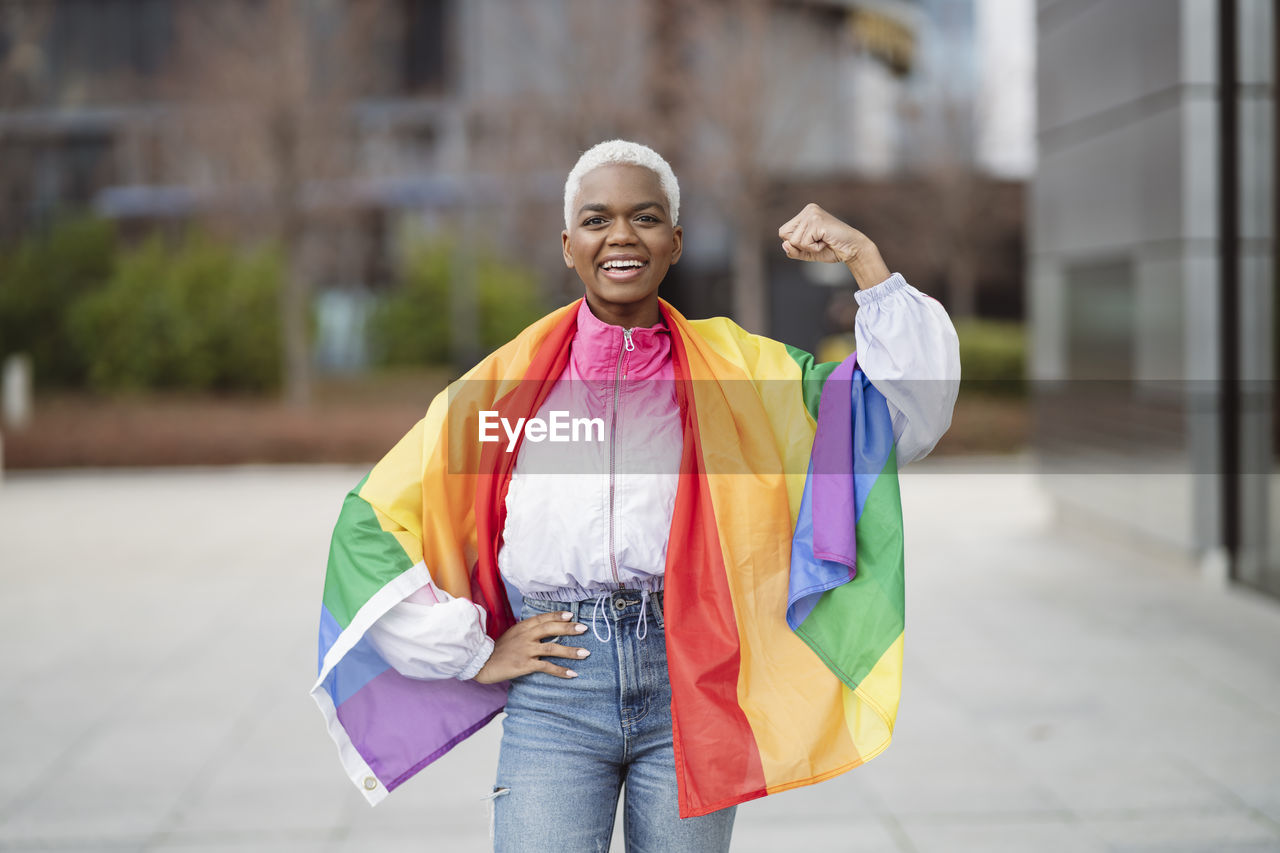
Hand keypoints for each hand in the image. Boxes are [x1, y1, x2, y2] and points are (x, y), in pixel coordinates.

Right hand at [473, 610, 589, 682]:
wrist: (481, 663)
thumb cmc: (497, 650)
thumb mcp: (511, 635)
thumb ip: (526, 631)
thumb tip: (543, 628)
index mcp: (522, 627)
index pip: (542, 618)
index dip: (557, 616)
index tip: (570, 615)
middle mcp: (525, 636)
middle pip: (550, 629)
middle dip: (568, 628)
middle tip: (583, 628)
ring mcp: (526, 650)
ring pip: (552, 648)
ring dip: (570, 651)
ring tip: (585, 653)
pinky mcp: (525, 665)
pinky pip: (547, 667)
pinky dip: (561, 671)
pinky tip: (572, 674)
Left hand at [778, 203, 888, 289]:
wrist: (852, 249)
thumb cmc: (831, 249)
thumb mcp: (807, 252)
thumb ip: (793, 250)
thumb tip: (784, 244)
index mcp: (804, 214)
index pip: (783, 232)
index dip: (794, 244)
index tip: (813, 241)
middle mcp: (808, 210)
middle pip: (785, 235)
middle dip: (800, 245)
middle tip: (818, 241)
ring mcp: (812, 214)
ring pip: (794, 240)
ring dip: (809, 247)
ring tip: (823, 241)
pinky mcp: (817, 221)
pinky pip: (804, 243)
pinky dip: (815, 248)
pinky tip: (826, 241)